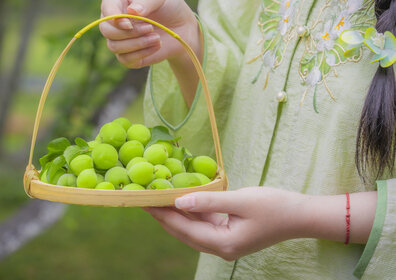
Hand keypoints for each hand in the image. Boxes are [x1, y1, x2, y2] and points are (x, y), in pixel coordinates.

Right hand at [99, 0, 200, 68]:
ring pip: (114, 46)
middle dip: (129, 32)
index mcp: (117, 0)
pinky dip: (142, 54)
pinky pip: (125, 60)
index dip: (113, 18)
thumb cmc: (169, 7)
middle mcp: (113, 20)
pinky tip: (156, 46)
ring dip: (137, 44)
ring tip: (157, 37)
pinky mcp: (126, 55)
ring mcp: (118, 39)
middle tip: (151, 28)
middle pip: (106, 30)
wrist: (182, 27)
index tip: (129, 24)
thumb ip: (146, 0)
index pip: (106, 8)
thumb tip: (131, 11)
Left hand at [144, 187, 307, 260]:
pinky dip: (190, 212)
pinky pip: (203, 224)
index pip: (183, 229)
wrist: (301, 215)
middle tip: (143, 197)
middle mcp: (221, 248)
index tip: (143, 200)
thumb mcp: (241, 200)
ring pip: (191, 228)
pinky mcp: (229, 233)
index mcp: (223, 243)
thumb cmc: (274, 206)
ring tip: (156, 196)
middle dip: (163, 215)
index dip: (162, 214)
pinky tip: (180, 198)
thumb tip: (179, 200)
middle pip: (183, 231)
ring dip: (175, 213)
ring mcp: (225, 242)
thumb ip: (209, 201)